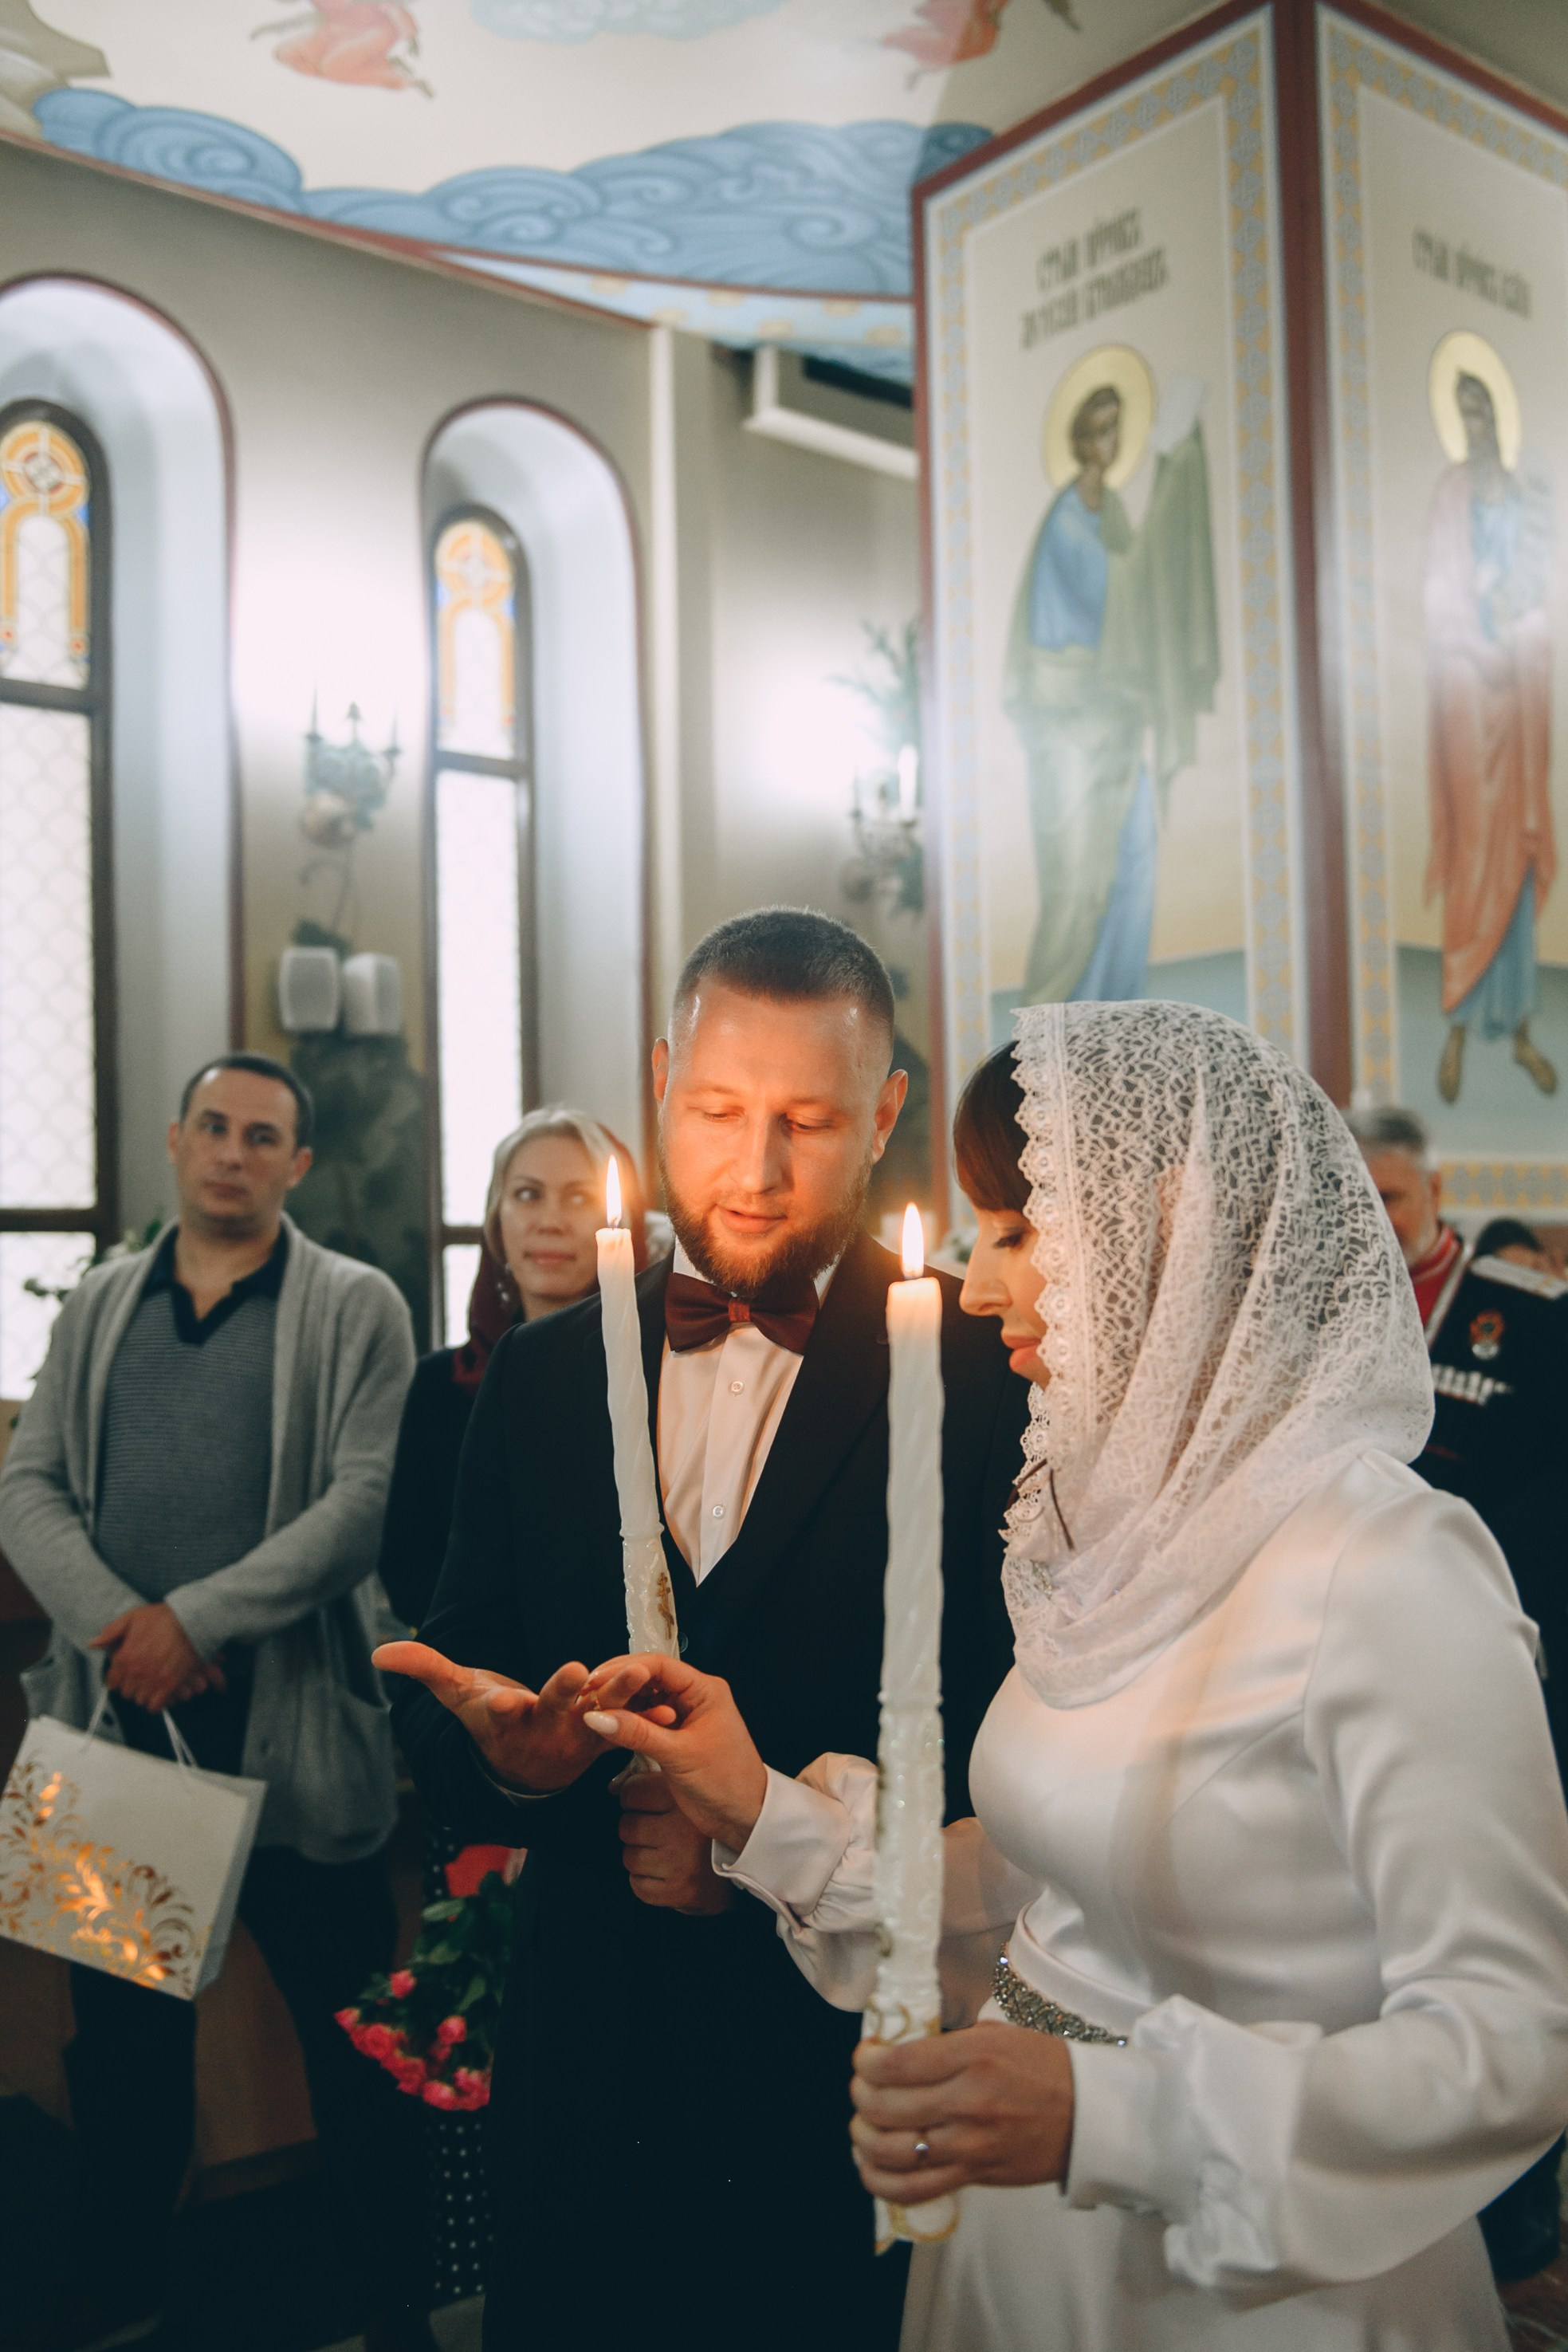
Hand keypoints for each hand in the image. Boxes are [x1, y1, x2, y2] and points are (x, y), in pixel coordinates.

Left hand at [91, 1604, 222, 1713]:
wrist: (192, 1622)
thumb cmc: (164, 1618)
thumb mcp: (133, 1617)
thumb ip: (111, 1632)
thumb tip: (93, 1643)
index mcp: (125, 1657)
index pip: (112, 1682)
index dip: (118, 1679)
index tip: (125, 1675)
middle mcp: (136, 1672)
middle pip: (126, 1693)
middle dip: (132, 1686)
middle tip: (140, 1678)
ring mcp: (153, 1680)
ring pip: (140, 1700)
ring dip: (144, 1694)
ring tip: (150, 1685)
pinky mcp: (169, 1685)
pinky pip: (156, 1706)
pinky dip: (156, 1702)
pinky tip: (160, 1693)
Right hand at [372, 1642, 660, 1794]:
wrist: (526, 1767)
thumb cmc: (490, 1720)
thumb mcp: (458, 1694)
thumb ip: (425, 1669)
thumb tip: (378, 1653)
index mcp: (507, 1718)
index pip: (498, 1710)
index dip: (498, 1705)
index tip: (502, 1699)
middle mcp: (543, 1726)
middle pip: (553, 1708)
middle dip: (562, 1692)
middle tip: (573, 1672)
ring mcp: (578, 1730)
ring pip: (600, 1713)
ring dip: (619, 1697)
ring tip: (637, 1676)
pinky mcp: (607, 1730)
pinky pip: (633, 1724)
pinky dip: (653, 1717)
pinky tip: (676, 1708)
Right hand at [578, 1653, 768, 1849]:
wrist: (744, 1818)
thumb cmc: (726, 1782)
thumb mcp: (679, 1755)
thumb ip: (637, 1733)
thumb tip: (597, 1716)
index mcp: (704, 1690)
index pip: (658, 1665)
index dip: (624, 1669)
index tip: (596, 1680)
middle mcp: (694, 1697)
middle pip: (648, 1678)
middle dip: (618, 1683)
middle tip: (586, 1693)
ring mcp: (683, 1716)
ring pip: (644, 1698)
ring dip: (620, 1702)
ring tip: (591, 1708)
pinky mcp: (674, 1736)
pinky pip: (645, 1720)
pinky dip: (626, 1721)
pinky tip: (607, 1726)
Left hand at [618, 1773, 732, 1914]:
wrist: (745, 1866)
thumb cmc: (710, 1829)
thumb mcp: (692, 1795)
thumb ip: (658, 1784)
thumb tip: (615, 1786)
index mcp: (686, 1799)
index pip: (631, 1792)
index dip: (633, 1799)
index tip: (644, 1804)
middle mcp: (682, 1829)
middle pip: (626, 1826)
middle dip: (636, 1830)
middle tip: (655, 1832)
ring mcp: (679, 1862)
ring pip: (629, 1857)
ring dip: (641, 1857)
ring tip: (663, 1852)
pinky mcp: (677, 1890)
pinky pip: (637, 1885)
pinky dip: (645, 1881)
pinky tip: (664, 1872)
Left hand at [850, 2023, 1074, 2206]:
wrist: (1088, 2115)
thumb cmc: (1043, 2066)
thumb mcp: (995, 2036)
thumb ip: (946, 2044)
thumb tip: (897, 2051)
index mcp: (972, 2057)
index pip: (897, 2064)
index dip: (867, 2062)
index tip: (865, 2058)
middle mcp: (966, 2103)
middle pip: (885, 2107)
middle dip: (861, 2095)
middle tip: (862, 2087)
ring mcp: (969, 2145)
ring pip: (892, 2151)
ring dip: (863, 2137)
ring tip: (863, 2124)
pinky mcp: (974, 2176)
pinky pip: (914, 2189)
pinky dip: (881, 2181)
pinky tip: (870, 2166)